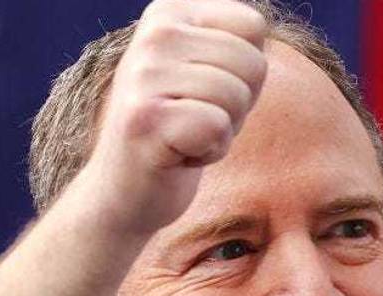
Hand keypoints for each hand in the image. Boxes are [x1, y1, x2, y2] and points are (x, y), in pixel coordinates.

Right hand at [78, 0, 269, 236]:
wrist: (123, 191)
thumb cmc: (178, 132)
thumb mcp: (203, 70)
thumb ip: (232, 41)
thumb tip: (259, 25)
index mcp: (169, 11)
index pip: (254, 26)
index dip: (245, 72)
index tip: (206, 92)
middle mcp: (153, 33)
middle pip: (252, 64)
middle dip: (237, 105)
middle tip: (195, 122)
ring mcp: (145, 75)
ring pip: (236, 96)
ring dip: (222, 131)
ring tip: (184, 137)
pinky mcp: (146, 118)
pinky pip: (217, 128)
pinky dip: (209, 153)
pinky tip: (178, 155)